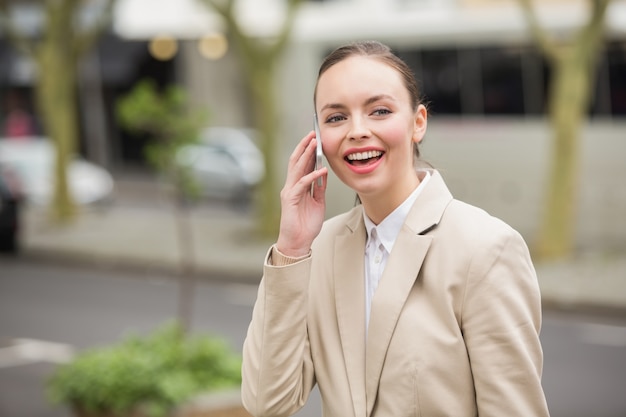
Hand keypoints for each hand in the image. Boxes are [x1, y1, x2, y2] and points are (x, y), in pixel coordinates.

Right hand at [276, 131, 327, 256]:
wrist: (298, 242)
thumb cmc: (305, 225)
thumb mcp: (317, 203)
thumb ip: (319, 189)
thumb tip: (324, 175)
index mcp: (298, 187)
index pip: (302, 164)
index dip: (308, 151)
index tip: (316, 139)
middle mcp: (292, 186)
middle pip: (297, 161)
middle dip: (305, 147)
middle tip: (313, 134)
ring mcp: (290, 192)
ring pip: (297, 168)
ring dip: (306, 155)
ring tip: (314, 143)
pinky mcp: (290, 200)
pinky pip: (302, 184)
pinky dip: (312, 176)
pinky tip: (321, 170)